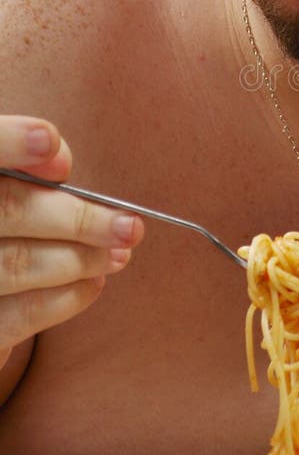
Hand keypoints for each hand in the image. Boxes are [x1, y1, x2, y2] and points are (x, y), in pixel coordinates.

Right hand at [0, 116, 143, 368]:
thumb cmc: (8, 226)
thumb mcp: (10, 184)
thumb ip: (27, 164)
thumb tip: (60, 165)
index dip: (10, 141)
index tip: (49, 141)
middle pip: (9, 210)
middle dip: (78, 219)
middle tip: (130, 227)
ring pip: (19, 263)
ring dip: (82, 258)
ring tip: (120, 254)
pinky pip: (21, 313)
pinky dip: (67, 296)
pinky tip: (94, 282)